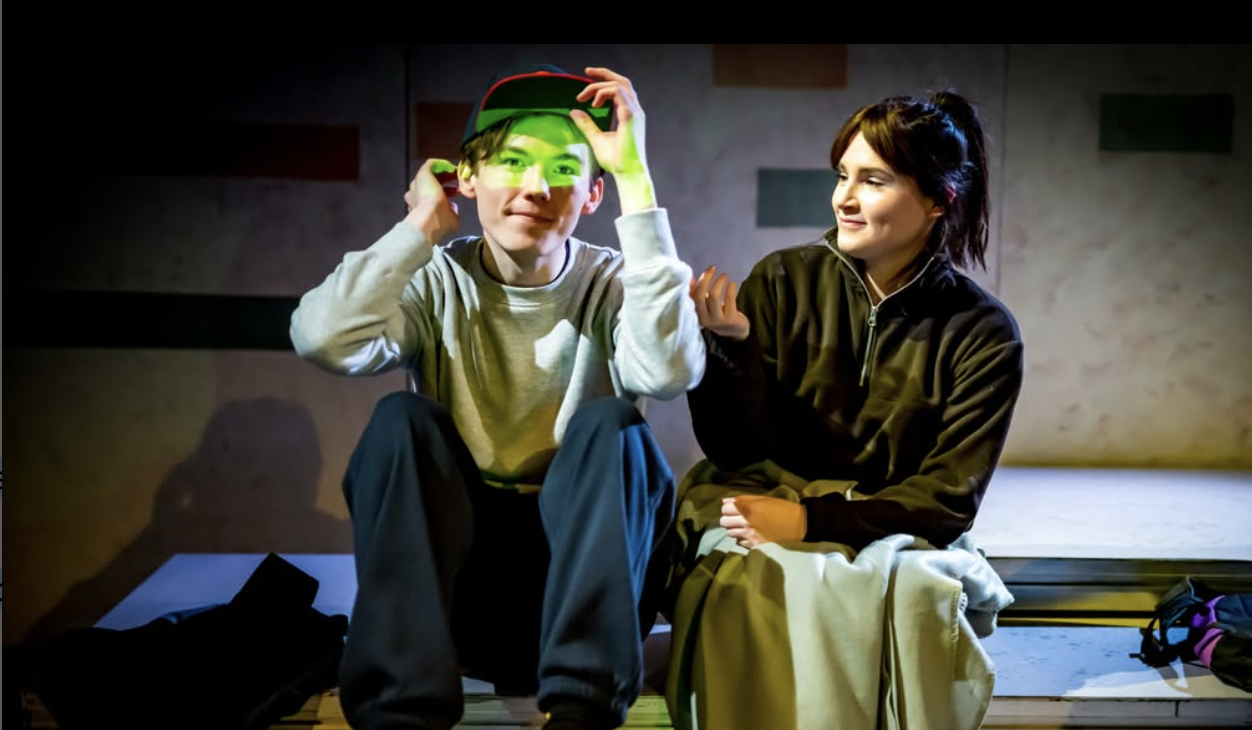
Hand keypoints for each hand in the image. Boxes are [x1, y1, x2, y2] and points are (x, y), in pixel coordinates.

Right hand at [403, 158, 460, 242]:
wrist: (430, 217)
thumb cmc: (439, 222)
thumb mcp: (450, 219)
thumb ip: (452, 213)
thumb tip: (454, 210)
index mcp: (421, 205)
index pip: (434, 194)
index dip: (448, 192)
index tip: (459, 191)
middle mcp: (417, 194)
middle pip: (432, 182)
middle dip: (447, 180)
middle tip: (459, 180)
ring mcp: (418, 183)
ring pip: (431, 173)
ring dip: (444, 172)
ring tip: (457, 172)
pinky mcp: (422, 174)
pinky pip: (431, 164)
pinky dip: (441, 164)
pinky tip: (452, 167)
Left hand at [571, 66, 654, 212]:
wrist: (628, 174)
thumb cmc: (617, 161)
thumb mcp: (597, 139)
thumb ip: (587, 125)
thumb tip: (574, 111)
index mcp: (629, 114)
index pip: (620, 90)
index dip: (604, 83)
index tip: (585, 88)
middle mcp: (635, 110)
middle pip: (623, 81)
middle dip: (604, 73)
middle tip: (587, 71)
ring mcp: (635, 112)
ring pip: (619, 84)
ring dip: (600, 86)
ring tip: (583, 96)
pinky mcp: (631, 116)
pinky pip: (618, 93)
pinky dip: (604, 93)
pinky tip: (593, 104)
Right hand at [691, 266, 749, 340]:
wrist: (736, 332)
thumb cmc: (718, 315)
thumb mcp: (706, 306)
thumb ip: (697, 294)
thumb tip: (690, 278)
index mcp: (696, 314)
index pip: (692, 296)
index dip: (696, 281)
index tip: (705, 270)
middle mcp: (704, 319)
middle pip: (700, 295)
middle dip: (706, 278)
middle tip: (713, 268)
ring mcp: (717, 320)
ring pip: (714, 296)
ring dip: (719, 282)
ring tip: (725, 276)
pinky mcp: (730, 319)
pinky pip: (729, 299)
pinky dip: (730, 289)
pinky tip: (732, 284)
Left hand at [721, 495, 806, 548]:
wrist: (797, 523)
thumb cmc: (781, 507)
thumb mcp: (762, 499)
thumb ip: (742, 499)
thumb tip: (725, 501)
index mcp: (749, 508)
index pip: (725, 508)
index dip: (728, 507)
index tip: (733, 508)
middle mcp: (747, 522)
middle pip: (724, 521)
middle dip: (728, 518)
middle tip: (736, 517)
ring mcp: (750, 535)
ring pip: (730, 533)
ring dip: (734, 528)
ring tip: (743, 526)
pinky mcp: (755, 545)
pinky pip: (739, 542)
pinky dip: (742, 538)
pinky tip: (749, 534)